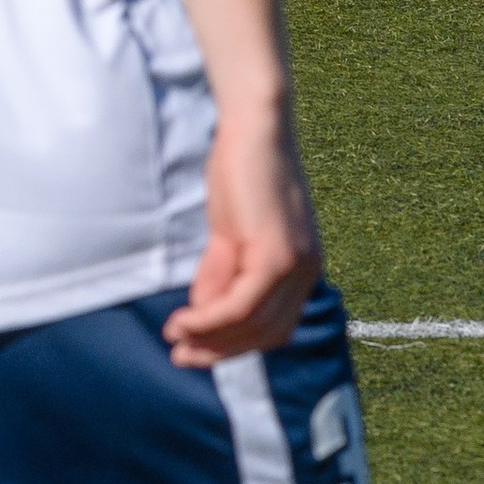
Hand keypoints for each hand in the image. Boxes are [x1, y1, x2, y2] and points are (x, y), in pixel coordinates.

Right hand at [163, 106, 320, 368]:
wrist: (256, 126)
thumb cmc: (242, 169)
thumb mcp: (231, 230)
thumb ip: (224, 270)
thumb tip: (204, 311)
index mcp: (303, 267)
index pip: (274, 327)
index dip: (236, 345)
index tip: (198, 349)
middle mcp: (308, 272)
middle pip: (266, 334)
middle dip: (221, 351)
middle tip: (181, 356)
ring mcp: (296, 265)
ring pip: (252, 324)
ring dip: (210, 338)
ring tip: (176, 339)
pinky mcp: (276, 255)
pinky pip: (241, 304)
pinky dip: (210, 319)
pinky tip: (185, 321)